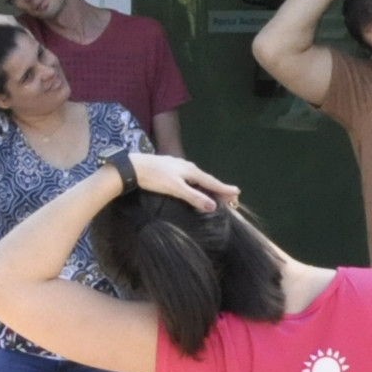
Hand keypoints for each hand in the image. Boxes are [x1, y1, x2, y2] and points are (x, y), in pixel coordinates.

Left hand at [124, 150, 239, 211]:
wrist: (134, 166)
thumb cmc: (155, 178)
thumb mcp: (176, 189)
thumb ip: (194, 197)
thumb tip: (214, 206)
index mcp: (191, 171)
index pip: (212, 182)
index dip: (224, 188)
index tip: (237, 192)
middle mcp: (187, 166)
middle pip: (206, 178)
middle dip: (217, 187)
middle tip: (229, 194)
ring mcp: (177, 165)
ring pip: (196, 176)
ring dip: (206, 184)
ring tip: (213, 190)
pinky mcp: (168, 167)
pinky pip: (187, 176)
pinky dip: (195, 182)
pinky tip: (191, 184)